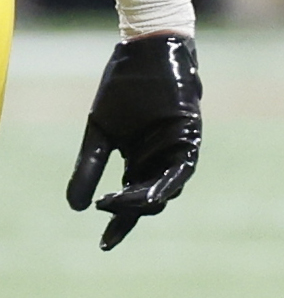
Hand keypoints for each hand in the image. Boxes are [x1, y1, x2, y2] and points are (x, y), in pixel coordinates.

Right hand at [68, 33, 201, 250]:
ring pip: (167, 188)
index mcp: (141, 159)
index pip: (132, 199)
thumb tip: (76, 208)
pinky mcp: (192, 136)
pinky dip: (166, 183)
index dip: (119, 222)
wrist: (147, 52)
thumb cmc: (124, 90)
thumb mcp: (99, 132)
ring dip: (144, 200)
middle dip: (129, 212)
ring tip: (116, 205)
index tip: (105, 245)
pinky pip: (182, 168)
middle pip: (150, 198)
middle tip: (106, 213)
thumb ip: (88, 168)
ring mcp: (179, 149)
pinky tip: (148, 195)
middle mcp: (162, 158)